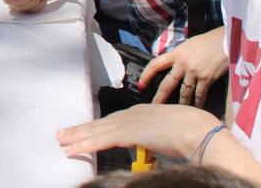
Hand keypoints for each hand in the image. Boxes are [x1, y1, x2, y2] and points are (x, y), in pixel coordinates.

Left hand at [55, 103, 220, 160]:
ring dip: (77, 137)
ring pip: (96, 131)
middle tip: (62, 134)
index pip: (113, 121)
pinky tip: (72, 148)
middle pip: (100, 123)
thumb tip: (157, 142)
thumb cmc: (194, 131)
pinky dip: (85, 144)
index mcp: (142, 112)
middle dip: (81, 129)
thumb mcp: (171, 132)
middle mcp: (132, 114)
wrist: (200, 130)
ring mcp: (129, 122)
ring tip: (60, 141)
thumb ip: (159, 136)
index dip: (97, 126)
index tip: (84, 130)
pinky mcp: (128, 133)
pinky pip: (101, 140)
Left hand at [139, 27, 227, 107]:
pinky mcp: (207, 78)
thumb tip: (172, 67)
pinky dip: (198, 103)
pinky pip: (200, 94)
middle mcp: (183, 64)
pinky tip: (196, 108)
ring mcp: (195, 72)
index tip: (141, 85)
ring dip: (180, 104)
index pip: (155, 64)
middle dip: (159, 97)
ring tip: (177, 112)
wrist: (225, 41)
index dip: (146, 75)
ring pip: (184, 93)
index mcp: (176, 54)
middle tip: (154, 107)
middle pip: (167, 84)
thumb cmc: (207, 41)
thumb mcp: (187, 46)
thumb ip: (178, 57)